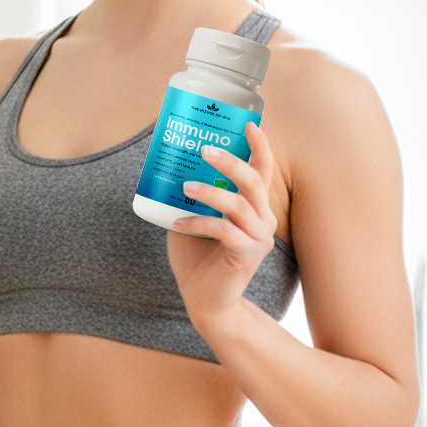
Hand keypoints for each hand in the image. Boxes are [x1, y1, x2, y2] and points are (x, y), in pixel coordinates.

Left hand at [166, 121, 278, 325]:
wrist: (204, 302)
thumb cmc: (197, 258)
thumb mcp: (188, 219)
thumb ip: (185, 198)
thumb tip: (163, 167)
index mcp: (253, 208)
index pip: (262, 171)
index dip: (260, 147)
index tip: (250, 124)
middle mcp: (262, 220)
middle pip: (254, 181)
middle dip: (231, 161)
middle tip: (205, 150)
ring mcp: (258, 239)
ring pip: (239, 204)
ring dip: (210, 192)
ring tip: (185, 187)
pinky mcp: (247, 256)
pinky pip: (224, 231)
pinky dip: (199, 223)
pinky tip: (178, 223)